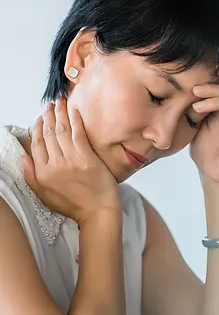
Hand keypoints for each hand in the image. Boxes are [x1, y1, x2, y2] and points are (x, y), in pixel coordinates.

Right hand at [23, 97, 120, 224]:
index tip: (40, 118)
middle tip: (50, 105)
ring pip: (62, 131)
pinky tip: (74, 111)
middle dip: (48, 116)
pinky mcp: (88, 159)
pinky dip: (75, 121)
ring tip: (60, 102)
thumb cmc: (74, 206)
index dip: (38, 128)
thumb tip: (24, 157)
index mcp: (43, 173)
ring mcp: (72, 161)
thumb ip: (32, 175)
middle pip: (48, 134)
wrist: (98, 212)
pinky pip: (79, 135)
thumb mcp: (44, 195)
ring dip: (60, 113)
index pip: (36, 144)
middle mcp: (55, 165)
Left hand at [190, 75, 218, 184]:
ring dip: (216, 97)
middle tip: (194, 89)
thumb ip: (193, 108)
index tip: (201, 69)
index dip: (215, 76)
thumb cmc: (204, 149)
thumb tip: (180, 90)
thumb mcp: (194, 124)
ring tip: (198, 104)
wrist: (211, 172)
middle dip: (211, 86)